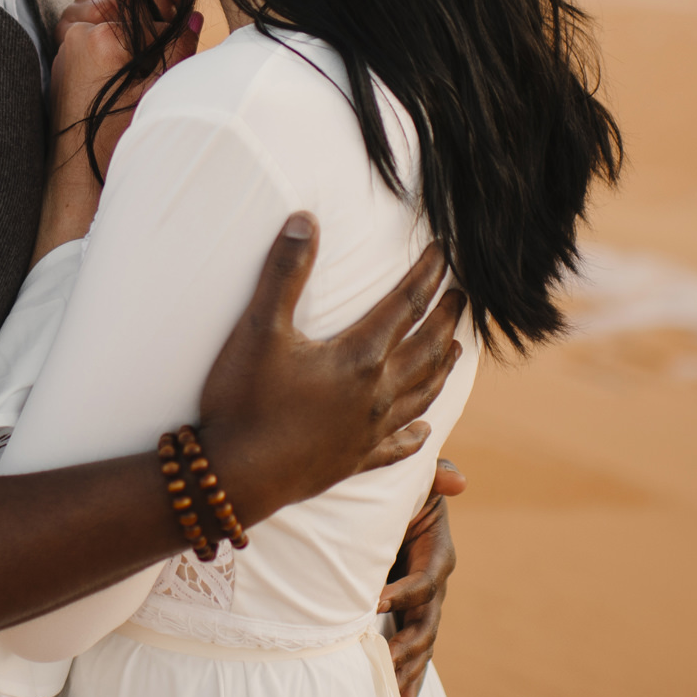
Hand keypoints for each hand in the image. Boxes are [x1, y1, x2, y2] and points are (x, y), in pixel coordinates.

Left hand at [34, 0, 199, 260]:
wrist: (81, 171)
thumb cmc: (121, 136)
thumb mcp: (161, 89)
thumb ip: (177, 44)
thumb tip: (189, 9)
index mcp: (105, 38)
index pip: (147, 2)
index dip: (169, 6)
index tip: (179, 14)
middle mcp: (79, 33)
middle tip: (163, 15)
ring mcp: (66, 41)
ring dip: (118, 2)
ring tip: (140, 27)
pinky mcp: (61, 51)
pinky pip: (80, 15)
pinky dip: (100, 17)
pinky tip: (119, 37)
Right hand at [195, 217, 464, 528]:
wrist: (234, 477)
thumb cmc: (245, 400)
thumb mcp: (259, 328)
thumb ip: (285, 272)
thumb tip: (305, 219)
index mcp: (359, 358)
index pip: (406, 306)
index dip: (426, 276)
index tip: (445, 253)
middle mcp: (375, 395)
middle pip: (425, 350)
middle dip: (445, 319)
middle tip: (462, 297)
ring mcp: (368, 432)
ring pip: (421, 395)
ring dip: (441, 369)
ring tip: (456, 351)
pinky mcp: (353, 462)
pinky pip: (396, 447)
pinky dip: (416, 438)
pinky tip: (425, 433)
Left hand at [378, 458, 466, 696]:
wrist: (399, 505)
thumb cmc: (406, 490)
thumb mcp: (420, 481)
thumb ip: (436, 478)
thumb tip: (457, 480)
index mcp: (439, 554)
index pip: (426, 581)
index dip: (405, 592)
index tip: (375, 600)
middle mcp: (436, 585)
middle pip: (428, 623)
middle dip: (409, 647)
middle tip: (386, 662)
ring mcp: (424, 605)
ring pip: (422, 645)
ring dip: (409, 671)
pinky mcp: (410, 615)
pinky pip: (414, 650)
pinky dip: (409, 676)